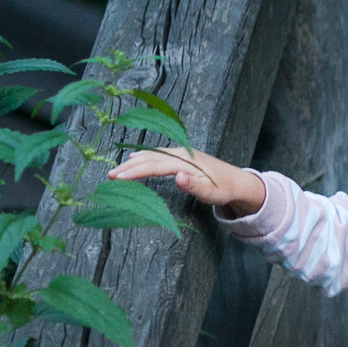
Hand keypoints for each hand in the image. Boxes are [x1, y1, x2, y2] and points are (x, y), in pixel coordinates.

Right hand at [109, 147, 262, 215]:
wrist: (238, 181)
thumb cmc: (225, 189)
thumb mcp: (213, 193)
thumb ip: (196, 187)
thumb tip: (177, 177)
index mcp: (187, 162)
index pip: (155, 165)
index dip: (135, 172)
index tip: (118, 178)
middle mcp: (182, 153)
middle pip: (150, 158)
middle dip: (129, 167)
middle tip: (110, 176)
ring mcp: (182, 153)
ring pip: (153, 154)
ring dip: (134, 161)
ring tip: (117, 170)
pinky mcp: (182, 156)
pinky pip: (158, 154)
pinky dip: (144, 156)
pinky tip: (135, 157)